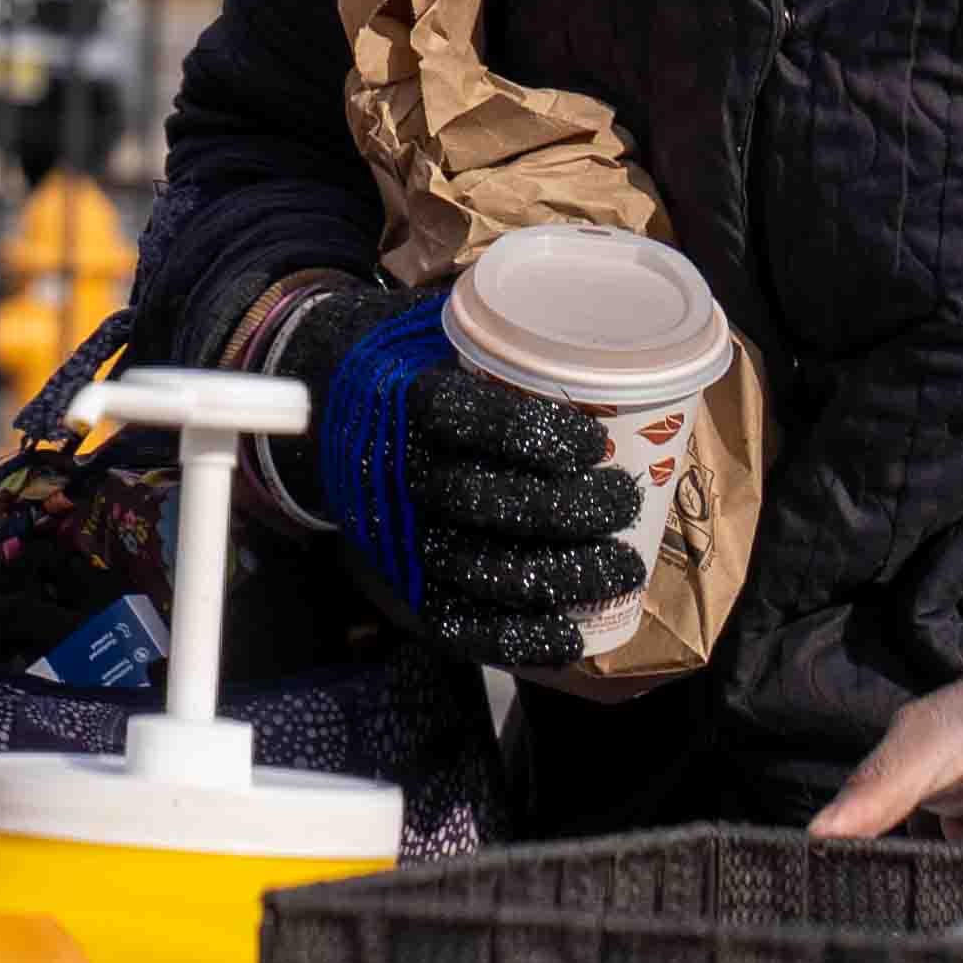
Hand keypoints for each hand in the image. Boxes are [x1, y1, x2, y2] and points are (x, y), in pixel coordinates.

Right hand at [269, 280, 643, 670]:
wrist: (335, 407)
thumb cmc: (422, 362)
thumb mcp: (450, 324)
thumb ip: (512, 336)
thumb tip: (609, 350)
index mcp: (410, 397)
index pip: (474, 419)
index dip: (541, 435)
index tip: (597, 440)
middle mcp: (401, 470)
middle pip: (486, 501)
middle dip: (572, 510)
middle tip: (626, 497)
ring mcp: (402, 533)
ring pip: (481, 568)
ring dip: (564, 575)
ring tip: (623, 565)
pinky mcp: (405, 581)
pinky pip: (456, 623)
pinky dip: (516, 638)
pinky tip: (571, 636)